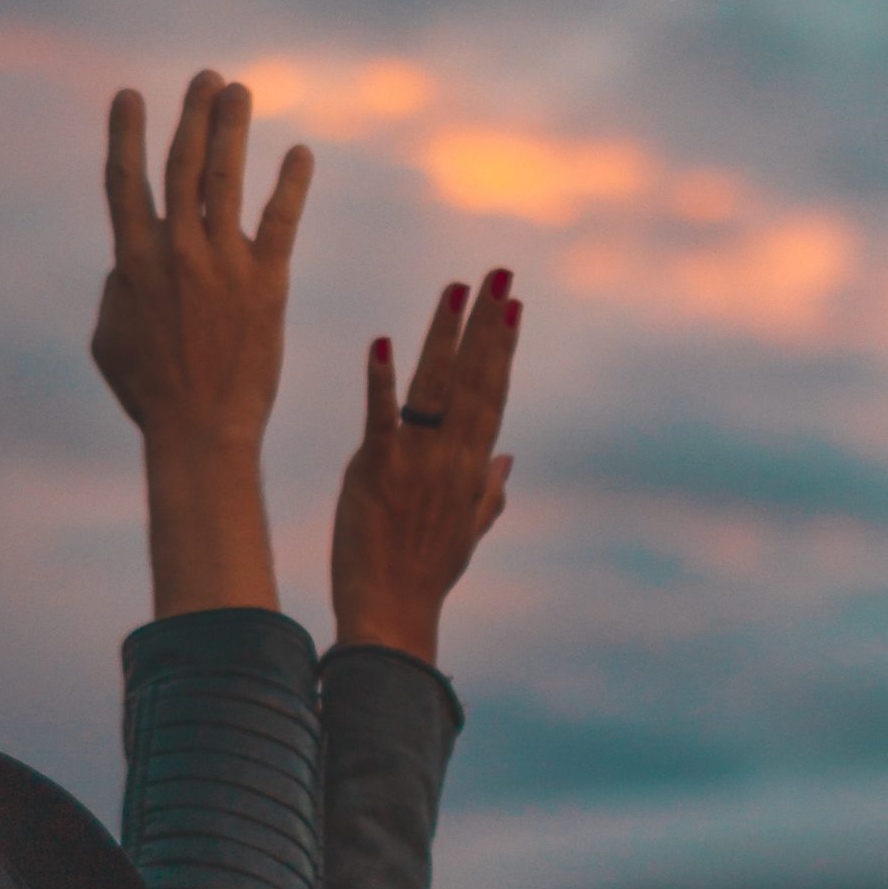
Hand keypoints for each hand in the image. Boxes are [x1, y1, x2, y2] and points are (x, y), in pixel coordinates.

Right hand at [93, 72, 310, 619]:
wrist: (200, 433)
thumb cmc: (150, 394)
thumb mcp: (109, 340)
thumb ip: (114, 290)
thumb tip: (126, 262)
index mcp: (132, 258)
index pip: (125, 178)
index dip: (126, 132)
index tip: (130, 95)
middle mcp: (177, 249)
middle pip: (183, 162)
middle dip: (193, 113)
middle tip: (207, 79)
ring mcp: (223, 263)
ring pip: (226, 176)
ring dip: (232, 126)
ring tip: (239, 91)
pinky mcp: (266, 284)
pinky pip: (281, 220)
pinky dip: (291, 182)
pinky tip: (300, 153)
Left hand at [333, 272, 520, 663]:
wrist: (391, 615)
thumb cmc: (424, 578)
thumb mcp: (465, 534)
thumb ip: (488, 492)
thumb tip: (507, 459)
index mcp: (470, 469)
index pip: (491, 395)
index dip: (501, 348)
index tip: (511, 306)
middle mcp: (450, 458)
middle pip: (471, 379)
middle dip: (485, 324)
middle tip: (498, 274)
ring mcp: (415, 461)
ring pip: (434, 386)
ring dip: (445, 335)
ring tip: (454, 289)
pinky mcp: (376, 470)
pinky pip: (380, 418)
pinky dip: (382, 382)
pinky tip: (384, 343)